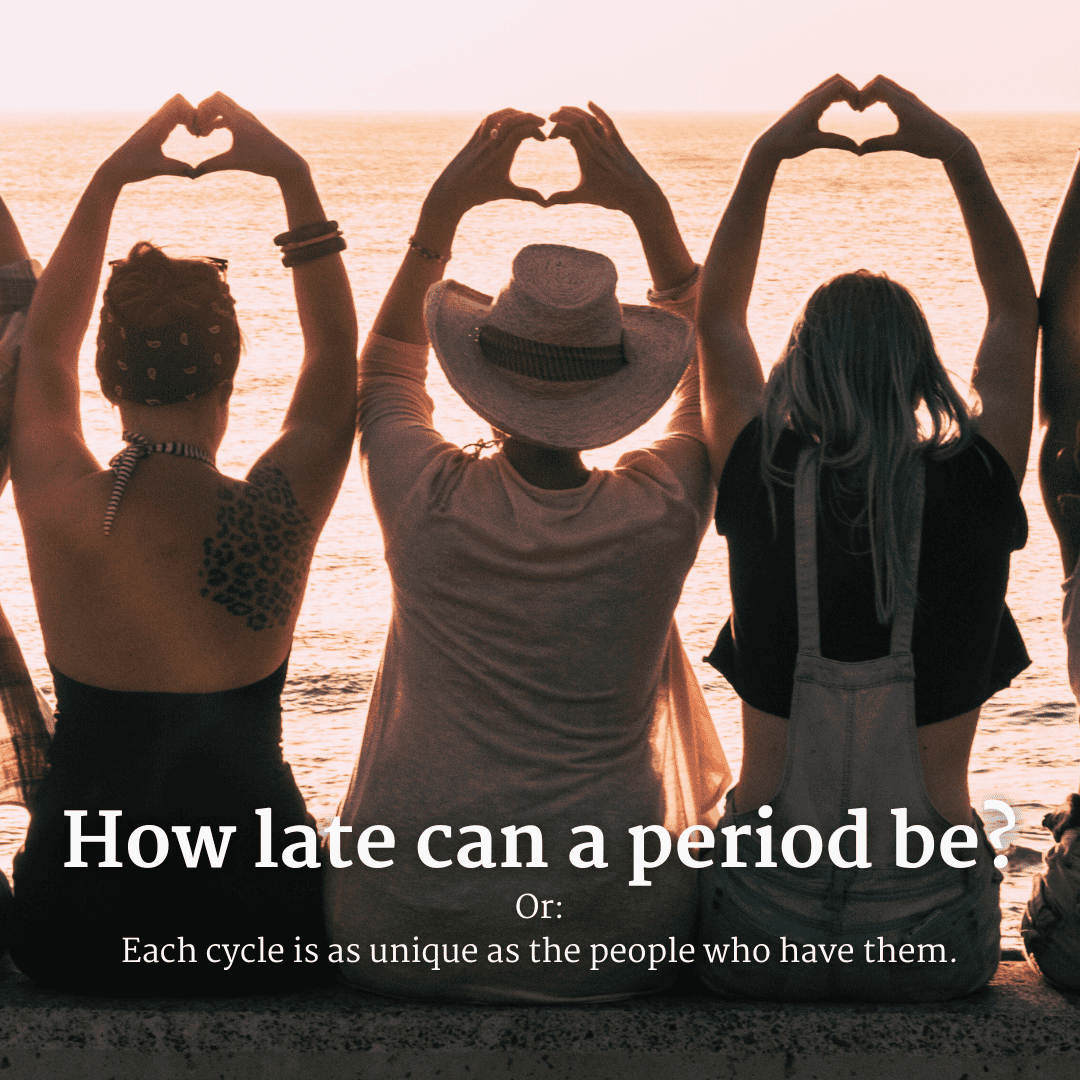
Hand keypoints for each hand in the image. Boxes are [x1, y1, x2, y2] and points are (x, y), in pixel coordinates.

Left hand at [98, 95, 197, 185]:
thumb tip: (196, 173)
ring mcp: (156, 123)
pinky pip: (174, 115)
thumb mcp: (158, 169)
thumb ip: (178, 169)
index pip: (177, 105)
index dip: (192, 115)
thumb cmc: (134, 167)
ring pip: (177, 106)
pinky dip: (186, 120)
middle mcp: (155, 120)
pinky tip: (190, 134)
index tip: (196, 134)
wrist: (116, 168)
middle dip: (193, 113)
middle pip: (179, 101)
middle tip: (198, 132)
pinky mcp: (157, 128)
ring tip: (196, 134)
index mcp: (156, 126)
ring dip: (190, 116)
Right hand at [191, 92, 307, 180]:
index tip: (195, 128)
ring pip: (224, 107)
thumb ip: (212, 165)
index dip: (200, 111)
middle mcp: (243, 114)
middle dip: (204, 110)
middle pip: (217, 98)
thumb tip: (192, 173)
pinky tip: (212, 132)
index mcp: (238, 118)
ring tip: (203, 134)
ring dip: (211, 116)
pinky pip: (230, 115)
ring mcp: (248, 119)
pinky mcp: (251, 126)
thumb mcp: (234, 163)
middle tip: (196, 127)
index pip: (213, 101)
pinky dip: (219, 120)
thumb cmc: (262, 161)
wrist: (287, 163)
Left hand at [424, 109, 546, 219]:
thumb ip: (527, 195)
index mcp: (500, 156)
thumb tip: (546, 203)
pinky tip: (510, 120)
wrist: (452, 191)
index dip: (535, 131)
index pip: (520, 132)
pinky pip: (489, 119)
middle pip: (512, 120)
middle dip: (530, 118)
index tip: (544, 139)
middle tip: (542, 124)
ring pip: (500, 116)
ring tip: (527, 119)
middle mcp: (490, 144)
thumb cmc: (479, 193)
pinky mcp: (474, 137)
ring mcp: (481, 138)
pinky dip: (502, 115)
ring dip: (516, 114)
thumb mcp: (505, 193)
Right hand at [545, 102, 661, 217]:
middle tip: (550, 119)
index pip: (570, 132)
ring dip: (575, 111)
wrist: (639, 195)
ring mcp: (609, 142)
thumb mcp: (584, 197)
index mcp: (588, 157)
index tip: (548, 137)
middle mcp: (598, 145)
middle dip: (562, 116)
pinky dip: (598, 111)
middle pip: (579, 121)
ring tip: (562, 110)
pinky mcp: (618, 142)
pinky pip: (607, 121)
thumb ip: (563, 198)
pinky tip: (589, 103)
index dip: (557, 129)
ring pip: (591, 119)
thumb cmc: (611, 197)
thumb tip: (544, 203)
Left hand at [752, 74, 861, 161]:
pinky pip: (825, 92)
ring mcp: (807, 99)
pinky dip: (837, 96)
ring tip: (853, 108)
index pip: (840, 84)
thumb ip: (837, 142)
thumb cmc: (789, 144)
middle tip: (859, 107)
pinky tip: (841, 108)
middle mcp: (811, 96)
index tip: (859, 110)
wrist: (768, 145)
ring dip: (845, 92)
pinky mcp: (805, 104)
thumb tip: (858, 149)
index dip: (854, 93)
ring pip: (831, 85)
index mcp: (814, 102)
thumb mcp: (815, 143)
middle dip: (852, 90)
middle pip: (838, 80)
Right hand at [856, 76, 968, 160]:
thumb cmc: (928, 142)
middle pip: (880, 81)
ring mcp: (909, 99)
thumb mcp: (900, 144)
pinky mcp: (911, 104)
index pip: (877, 86)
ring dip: (872, 93)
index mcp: (902, 103)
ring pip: (886, 85)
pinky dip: (880, 96)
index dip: (862, 94)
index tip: (856, 111)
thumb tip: (857, 151)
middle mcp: (906, 96)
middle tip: (857, 109)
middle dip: (865, 91)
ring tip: (863, 109)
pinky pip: (892, 92)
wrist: (950, 141)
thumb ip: (878, 145)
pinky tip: (876, 109)